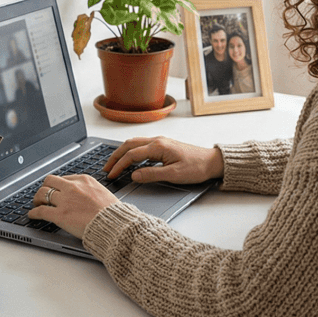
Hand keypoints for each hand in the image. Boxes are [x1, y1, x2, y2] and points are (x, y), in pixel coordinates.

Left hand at [27, 174, 118, 239]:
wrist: (114, 225)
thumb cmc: (113, 213)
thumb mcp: (102, 193)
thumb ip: (90, 191)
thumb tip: (85, 196)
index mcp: (84, 180)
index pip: (64, 178)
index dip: (57, 186)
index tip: (55, 190)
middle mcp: (73, 187)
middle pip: (49, 181)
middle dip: (44, 188)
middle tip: (42, 195)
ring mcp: (65, 201)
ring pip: (42, 194)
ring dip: (37, 199)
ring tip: (36, 204)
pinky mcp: (60, 215)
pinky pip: (41, 211)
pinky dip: (34, 213)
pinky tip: (32, 215)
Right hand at [103, 136, 222, 184]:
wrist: (212, 162)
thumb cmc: (197, 167)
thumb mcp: (174, 175)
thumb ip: (152, 174)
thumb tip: (134, 175)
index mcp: (158, 146)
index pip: (131, 155)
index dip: (119, 165)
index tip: (111, 175)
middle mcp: (157, 141)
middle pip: (129, 145)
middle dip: (115, 156)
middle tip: (106, 168)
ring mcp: (160, 142)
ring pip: (134, 143)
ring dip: (122, 152)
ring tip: (114, 164)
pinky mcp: (163, 145)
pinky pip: (142, 145)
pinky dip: (131, 151)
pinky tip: (129, 160)